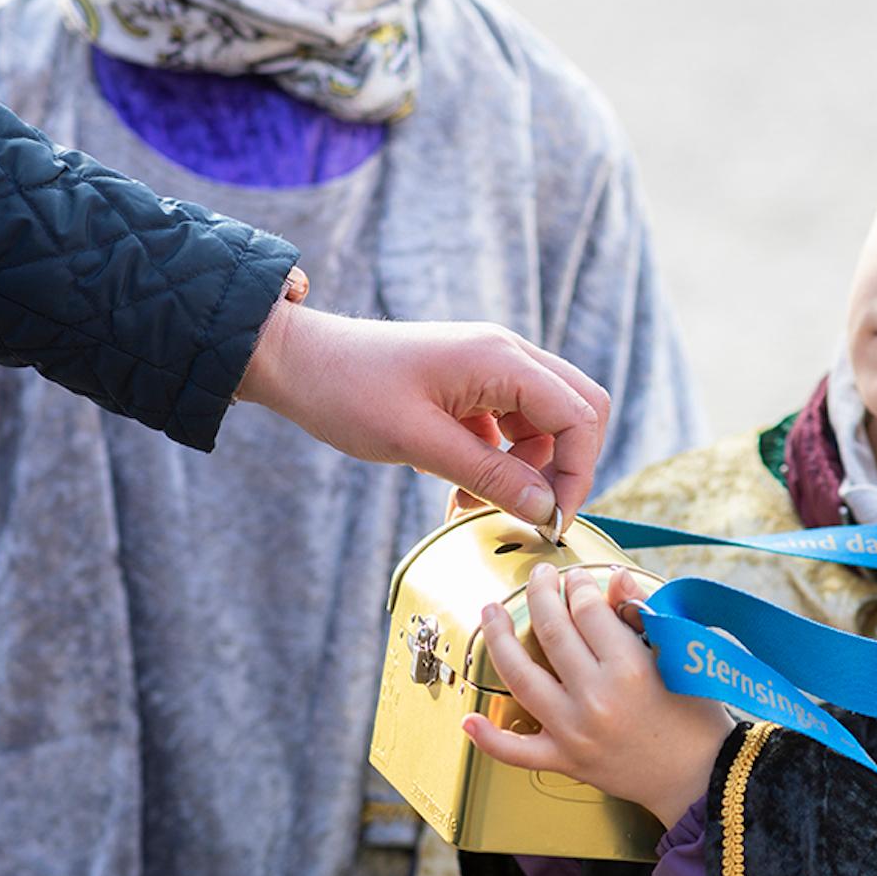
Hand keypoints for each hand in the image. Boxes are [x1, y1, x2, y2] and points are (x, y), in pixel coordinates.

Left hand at [235, 305, 611, 526]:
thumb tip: (545, 510)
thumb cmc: (348, 392)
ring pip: (547, 422)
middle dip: (566, 467)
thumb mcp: (418, 443)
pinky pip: (513, 424)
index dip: (576, 473)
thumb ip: (489, 476)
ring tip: (477, 504)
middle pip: (579, 411)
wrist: (297, 361)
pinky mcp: (475, 383)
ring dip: (528, 469)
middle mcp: (508, 355)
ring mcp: (492, 367)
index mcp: (501, 360)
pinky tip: (464, 487)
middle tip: (535, 512)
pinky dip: (502, 460)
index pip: (578, 416)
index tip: (550, 520)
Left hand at [463, 564, 731, 828]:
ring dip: (499, 641)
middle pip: (553, 632)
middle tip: (536, 578)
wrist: (701, 776)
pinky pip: (517, 751)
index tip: (578, 576)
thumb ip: (644, 612)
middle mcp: (596, 697)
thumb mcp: (680, 655)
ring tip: (489, 614)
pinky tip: (470, 719)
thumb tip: (613, 577)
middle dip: (540, 595)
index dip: (579, 585)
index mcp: (629, 667)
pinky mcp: (566, 760)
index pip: (588, 611)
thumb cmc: (698, 713)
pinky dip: (490, 738)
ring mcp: (575, 732)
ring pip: (522, 678)